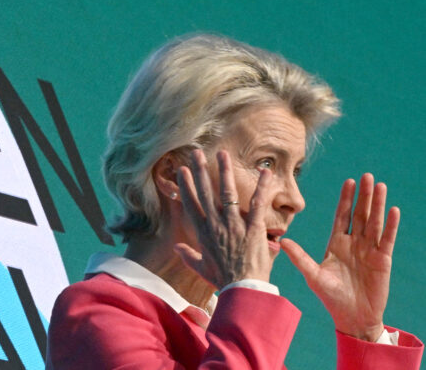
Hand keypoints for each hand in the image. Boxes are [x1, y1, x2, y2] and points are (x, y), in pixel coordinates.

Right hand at [173, 149, 274, 288]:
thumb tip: (177, 247)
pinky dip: (262, 187)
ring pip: (228, 193)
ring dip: (225, 171)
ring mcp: (234, 224)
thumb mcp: (201, 268)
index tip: (182, 170)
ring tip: (222, 154)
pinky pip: (257, 204)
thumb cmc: (222, 280)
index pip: (191, 203)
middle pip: (205, 192)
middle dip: (200, 171)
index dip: (186, 185)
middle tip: (196, 153)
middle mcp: (216, 224)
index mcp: (203, 232)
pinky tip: (265, 172)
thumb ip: (188, 255)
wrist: (242, 289)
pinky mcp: (253, 228)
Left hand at [281, 173, 398, 341]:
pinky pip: (386, 239)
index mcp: (336, 243)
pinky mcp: (382, 260)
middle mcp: (354, 243)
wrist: (352, 317)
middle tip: (367, 176)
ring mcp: (369, 250)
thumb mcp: (313, 276)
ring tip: (380, 186)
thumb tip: (283, 240)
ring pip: (374, 222)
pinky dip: (390, 225)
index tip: (349, 181)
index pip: (341, 216)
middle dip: (363, 196)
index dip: (345, 199)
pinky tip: (393, 211)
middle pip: (359, 214)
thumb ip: (299, 257)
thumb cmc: (331, 297)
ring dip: (378, 204)